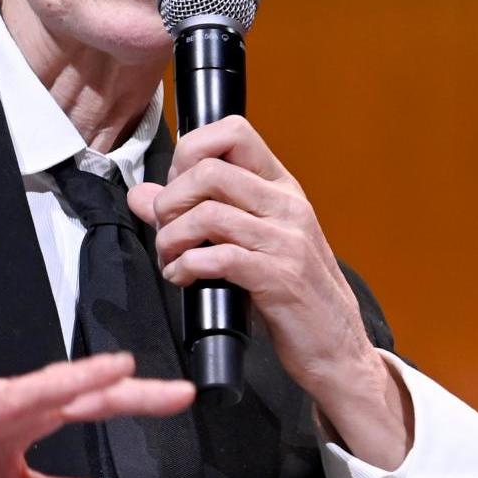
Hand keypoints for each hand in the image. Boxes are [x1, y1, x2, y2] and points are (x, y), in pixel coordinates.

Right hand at [0, 354, 194, 477]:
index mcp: (28, 415)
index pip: (91, 404)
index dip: (137, 399)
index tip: (183, 397)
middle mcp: (7, 402)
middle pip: (71, 389)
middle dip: (119, 386)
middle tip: (171, 390)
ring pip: (27, 390)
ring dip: (68, 381)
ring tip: (109, 373)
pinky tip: (15, 401)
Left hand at [126, 117, 407, 463]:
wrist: (336, 346)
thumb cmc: (290, 294)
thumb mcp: (245, 243)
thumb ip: (194, 214)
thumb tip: (141, 194)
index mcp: (281, 187)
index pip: (234, 131)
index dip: (190, 152)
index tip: (177, 188)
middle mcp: (287, 204)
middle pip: (209, 170)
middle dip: (170, 202)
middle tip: (164, 232)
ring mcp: (287, 240)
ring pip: (208, 213)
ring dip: (171, 239)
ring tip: (170, 259)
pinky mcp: (280, 278)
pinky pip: (219, 257)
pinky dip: (186, 267)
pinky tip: (183, 278)